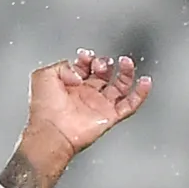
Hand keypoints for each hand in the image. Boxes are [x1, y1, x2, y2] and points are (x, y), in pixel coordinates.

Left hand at [4, 50, 151, 187]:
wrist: (52, 132)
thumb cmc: (44, 109)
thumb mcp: (43, 76)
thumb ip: (61, 65)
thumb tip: (77, 68)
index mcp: (71, 86)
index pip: (86, 67)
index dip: (88, 59)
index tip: (87, 55)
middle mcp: (86, 95)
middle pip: (104, 74)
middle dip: (105, 64)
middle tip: (102, 62)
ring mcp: (99, 106)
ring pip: (120, 87)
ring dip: (126, 73)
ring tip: (127, 62)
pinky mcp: (110, 117)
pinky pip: (130, 105)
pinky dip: (140, 94)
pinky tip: (145, 82)